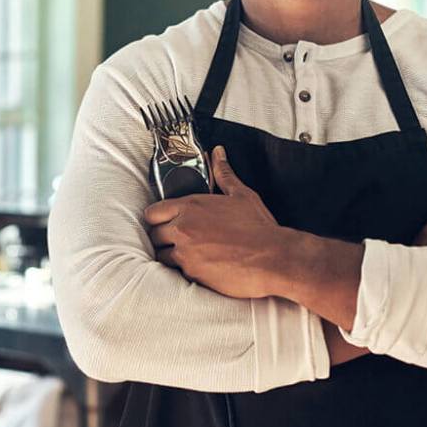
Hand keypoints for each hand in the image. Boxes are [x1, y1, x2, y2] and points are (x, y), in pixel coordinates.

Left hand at [144, 146, 282, 298]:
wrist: (274, 258)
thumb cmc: (259, 227)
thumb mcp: (242, 195)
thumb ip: (224, 174)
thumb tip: (218, 153)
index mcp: (191, 206)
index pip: (152, 212)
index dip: (157, 218)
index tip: (165, 222)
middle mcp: (183, 228)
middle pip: (154, 235)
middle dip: (164, 237)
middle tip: (179, 239)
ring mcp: (185, 252)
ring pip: (162, 255)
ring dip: (171, 254)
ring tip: (190, 254)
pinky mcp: (192, 273)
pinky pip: (177, 272)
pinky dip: (185, 270)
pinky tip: (201, 265)